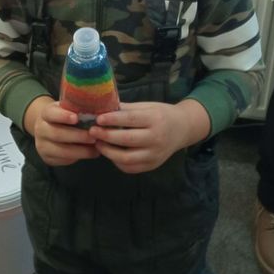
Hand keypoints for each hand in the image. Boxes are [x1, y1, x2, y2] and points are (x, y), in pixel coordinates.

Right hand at [23, 96, 99, 166]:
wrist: (48, 128)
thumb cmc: (64, 116)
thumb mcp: (68, 108)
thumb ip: (78, 108)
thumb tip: (98, 113)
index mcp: (45, 113)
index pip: (51, 113)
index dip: (63, 116)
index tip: (76, 118)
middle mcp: (40, 129)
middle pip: (57, 134)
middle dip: (77, 136)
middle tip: (93, 137)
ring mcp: (42, 145)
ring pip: (61, 150)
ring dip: (80, 150)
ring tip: (96, 148)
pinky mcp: (47, 158)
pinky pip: (63, 160)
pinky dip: (78, 157)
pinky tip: (90, 154)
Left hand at [88, 99, 210, 173]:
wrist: (182, 129)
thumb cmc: (160, 114)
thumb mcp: (146, 106)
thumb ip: (126, 109)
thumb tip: (102, 107)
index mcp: (155, 119)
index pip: (130, 119)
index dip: (112, 119)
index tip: (98, 118)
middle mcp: (156, 138)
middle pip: (127, 140)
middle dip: (106, 136)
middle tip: (92, 131)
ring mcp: (155, 155)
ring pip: (126, 158)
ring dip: (108, 152)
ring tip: (97, 143)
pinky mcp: (152, 166)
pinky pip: (130, 167)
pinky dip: (117, 161)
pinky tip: (110, 152)